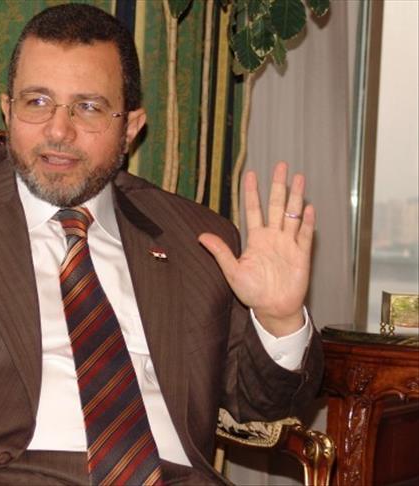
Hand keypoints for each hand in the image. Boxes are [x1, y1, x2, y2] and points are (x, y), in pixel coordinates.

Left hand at [199, 162, 313, 335]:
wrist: (273, 309)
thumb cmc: (252, 292)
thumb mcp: (232, 271)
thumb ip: (220, 252)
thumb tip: (201, 237)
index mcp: (256, 239)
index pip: (253, 209)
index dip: (251, 192)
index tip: (250, 174)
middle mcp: (273, 237)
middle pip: (276, 205)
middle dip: (278, 185)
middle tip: (281, 165)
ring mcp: (288, 244)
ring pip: (293, 215)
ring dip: (296, 197)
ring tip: (299, 178)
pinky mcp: (301, 254)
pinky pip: (305, 235)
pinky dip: (307, 222)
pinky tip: (309, 208)